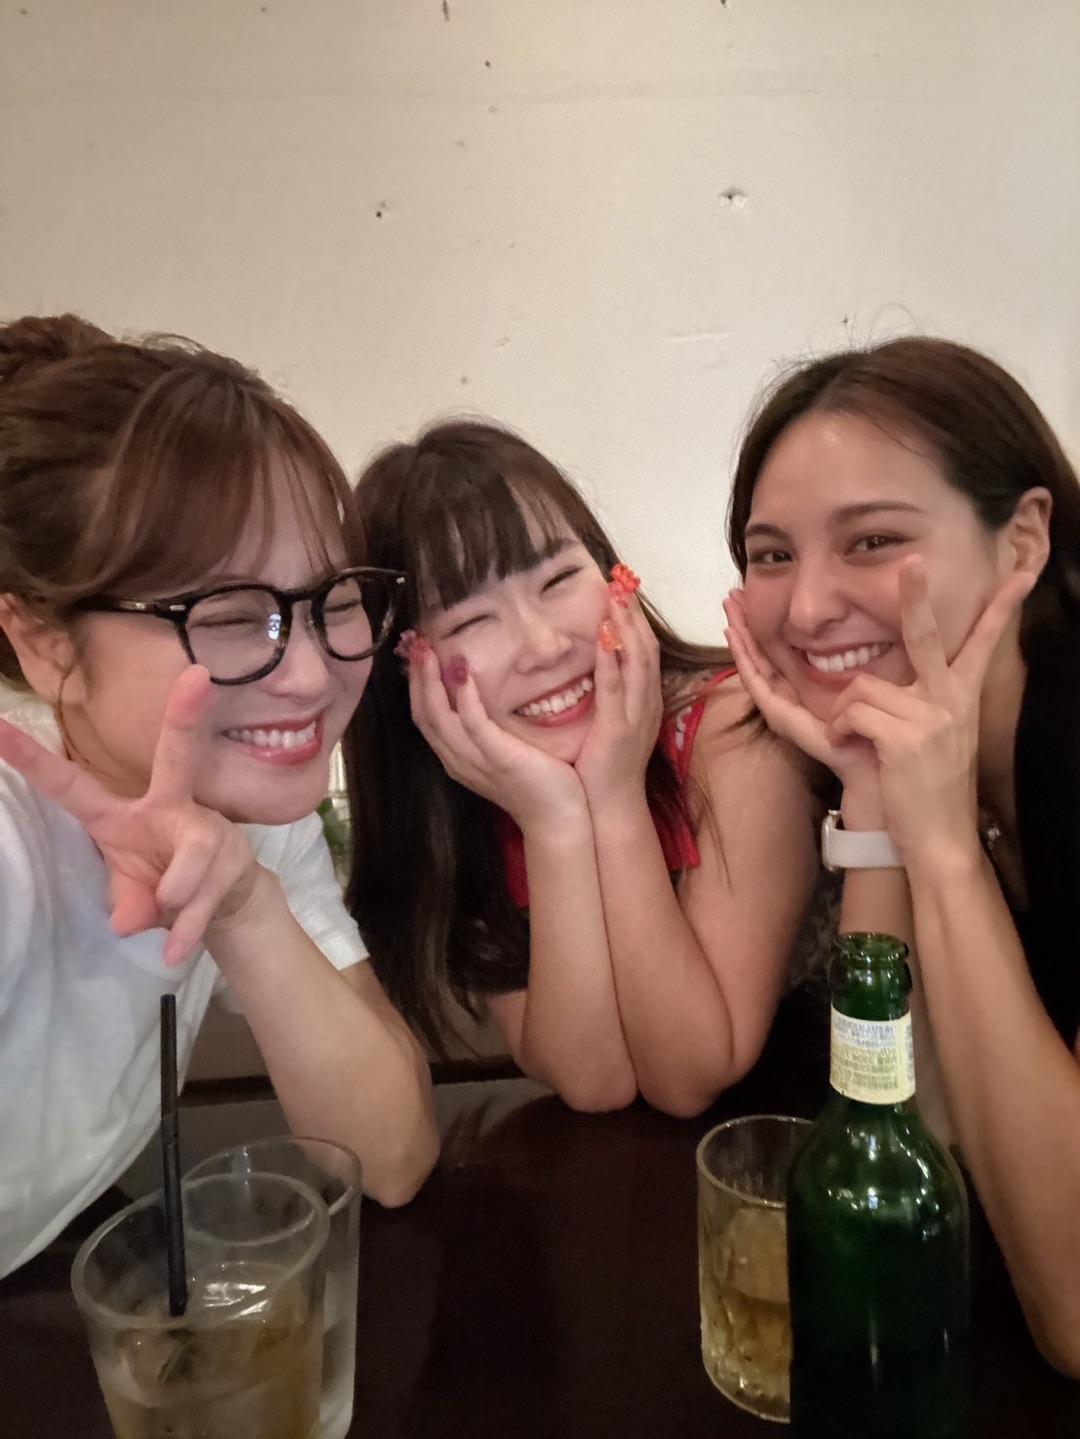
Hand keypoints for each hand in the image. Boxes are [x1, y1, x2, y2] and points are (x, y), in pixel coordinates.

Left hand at [0, 667, 256, 965]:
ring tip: (165, 916)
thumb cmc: (165, 884)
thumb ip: (125, 902)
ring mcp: (209, 829)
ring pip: (192, 856)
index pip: (72, 784)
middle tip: (197, 678)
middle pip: (178, 756)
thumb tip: (126, 922)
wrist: (226, 903)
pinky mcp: (235, 859)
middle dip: (186, 718)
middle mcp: (171, 807)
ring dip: (174, 893)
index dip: (32, 758)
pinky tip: (175, 950)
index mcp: (123, 813)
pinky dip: (186, 928)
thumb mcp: (132, 895)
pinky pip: (206, 895)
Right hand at [406, 645, 585, 830]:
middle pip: (423, 715)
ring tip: (429, 650)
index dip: (417, 685)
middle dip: (416, 678)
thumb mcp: (503, 754)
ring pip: (438, 717)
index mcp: (457, 758)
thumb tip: (484, 696)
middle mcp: (457, 760)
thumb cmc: (538, 784)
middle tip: (416, 644)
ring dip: (430, 680)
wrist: (559, 819)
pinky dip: (463, 696)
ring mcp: (475, 760)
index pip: (425, 718)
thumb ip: (489, 730)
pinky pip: (473, 722)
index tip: (419, 655)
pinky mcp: (498, 757)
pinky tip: (462, 672)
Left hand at [574, 591, 662, 811]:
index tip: (624, 591)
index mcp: (645, 701)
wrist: (611, 806)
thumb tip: (599, 663)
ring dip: (626, 627)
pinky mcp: (617, 728)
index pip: (645, 650)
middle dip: (635, 613)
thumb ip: (612, 694)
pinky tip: (603, 638)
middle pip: (646, 647)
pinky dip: (611, 660)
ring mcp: (635, 715)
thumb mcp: (614, 723)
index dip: (637, 619)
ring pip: (637, 661)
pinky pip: (616, 688)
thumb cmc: (606, 766)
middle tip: (622, 580)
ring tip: (615, 596)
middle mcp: (646, 703)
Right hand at [722, 588, 879, 794]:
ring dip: (739, 635)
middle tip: (732, 596)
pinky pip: (756, 681)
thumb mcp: (866, 679)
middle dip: (746, 625)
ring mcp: (781, 707)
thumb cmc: (877, 722)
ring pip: (752, 664)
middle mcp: (789, 698)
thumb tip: (868, 623)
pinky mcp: (780, 716)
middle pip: (760, 656)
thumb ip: (858, 658)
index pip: (778, 654)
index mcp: (806, 689)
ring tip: (727, 607)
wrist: (875, 760)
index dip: (765, 626)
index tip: (755, 598)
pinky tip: (733, 634)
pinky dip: (743, 657)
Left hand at [825, 559, 1034, 861]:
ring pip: (861, 687)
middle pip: (925, 635)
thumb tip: (900, 683)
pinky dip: (839, 731)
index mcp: (960, 697)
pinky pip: (852, 712)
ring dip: (842, 714)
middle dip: (917, 595)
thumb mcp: (937, 739)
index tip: (1020, 577)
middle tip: (913, 561)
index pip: (981, 643)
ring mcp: (931, 717)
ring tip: (851, 742)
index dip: (1000, 609)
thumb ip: (924, 705)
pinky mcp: (905, 737)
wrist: (941, 840)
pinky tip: (849, 751)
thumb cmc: (929, 791)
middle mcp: (950, 700)